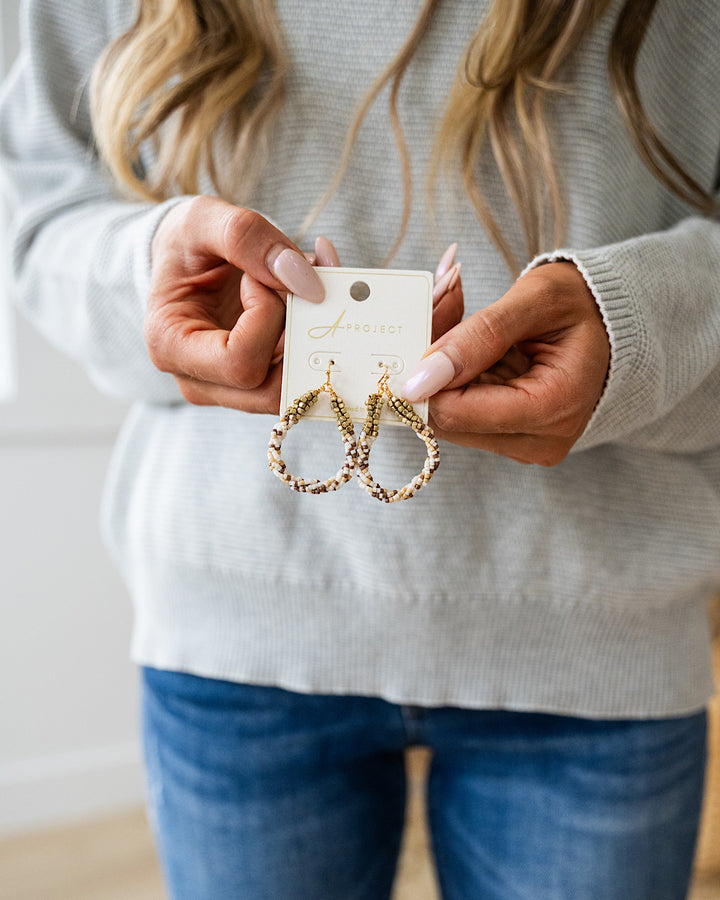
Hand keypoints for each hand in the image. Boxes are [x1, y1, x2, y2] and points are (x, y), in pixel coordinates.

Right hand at [144, 195, 338, 413]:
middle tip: (287, 282)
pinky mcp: (257, 383)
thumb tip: (307, 283)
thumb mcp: (204, 220)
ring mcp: (229, 390)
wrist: (185, 258)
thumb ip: (248, 238)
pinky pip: (300, 374)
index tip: (254, 278)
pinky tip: (309, 292)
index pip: (239, 361)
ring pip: (293, 385)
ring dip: (311, 331)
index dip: (265, 317)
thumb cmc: (186, 242)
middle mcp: (198, 381)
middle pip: (272, 388)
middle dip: (296, 331)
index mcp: (171, 347)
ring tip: (303, 279)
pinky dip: (315, 332)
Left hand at [401, 262, 610, 465]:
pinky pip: (462, 413)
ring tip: (457, 314)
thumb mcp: (534, 301)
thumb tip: (418, 380)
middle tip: (440, 304)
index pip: (457, 411)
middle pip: (447, 418)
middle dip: (430, 364)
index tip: (424, 318)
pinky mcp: (512, 439)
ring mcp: (526, 445)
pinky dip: (454, 375)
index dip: (426, 371)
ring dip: (439, 367)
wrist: (611, 320)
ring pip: (448, 417)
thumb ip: (476, 338)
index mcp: (554, 408)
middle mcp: (540, 441)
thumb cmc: (582, 303)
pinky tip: (469, 343)